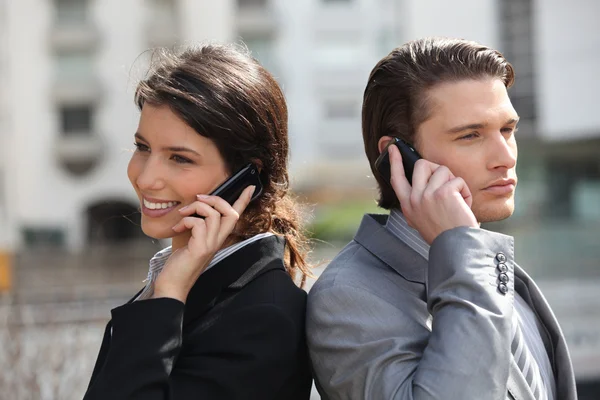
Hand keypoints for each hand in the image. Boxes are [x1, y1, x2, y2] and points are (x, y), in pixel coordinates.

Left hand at [152, 185, 254, 302]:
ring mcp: (211, 245)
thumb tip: (191, 205)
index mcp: (218, 238)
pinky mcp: (201, 248)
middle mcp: (218, 241)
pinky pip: (198, 223)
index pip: (236, 216)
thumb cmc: (179, 261)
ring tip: (181, 215)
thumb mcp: (189, 237)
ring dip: (195, 208)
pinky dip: (186, 220)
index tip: (250, 187)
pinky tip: (176, 229)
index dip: (243, 201)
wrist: (172, 284)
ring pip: (213, 215)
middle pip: (230, 212)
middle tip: (198, 198)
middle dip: (215, 199)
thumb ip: (195, 222)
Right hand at [388, 145, 477, 243]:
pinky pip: (458, 180)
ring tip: (457, 202)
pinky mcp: (443, 193)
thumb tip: (429, 178)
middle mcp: (414, 199)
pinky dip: (465, 192)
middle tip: (447, 182)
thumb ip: (421, 200)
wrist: (457, 246)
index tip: (393, 148)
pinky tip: (464, 206)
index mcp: (408, 206)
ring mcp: (426, 195)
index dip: (394, 161)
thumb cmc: (446, 233)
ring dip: (455, 183)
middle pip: (422, 165)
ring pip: (442, 170)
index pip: (397, 178)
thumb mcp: (424, 218)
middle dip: (437, 168)